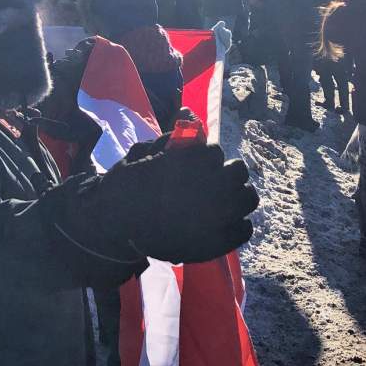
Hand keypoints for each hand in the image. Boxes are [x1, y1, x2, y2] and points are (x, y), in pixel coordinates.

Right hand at [109, 143, 258, 263]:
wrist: (116, 224)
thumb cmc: (126, 186)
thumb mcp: (145, 152)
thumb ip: (171, 141)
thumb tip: (191, 123)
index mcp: (194, 162)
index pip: (215, 152)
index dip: (206, 158)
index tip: (198, 165)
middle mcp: (211, 186)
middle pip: (238, 170)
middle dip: (226, 173)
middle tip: (213, 182)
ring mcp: (218, 216)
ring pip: (249, 197)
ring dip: (237, 195)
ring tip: (222, 202)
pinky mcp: (219, 242)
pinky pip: (245, 228)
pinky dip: (238, 225)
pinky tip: (224, 225)